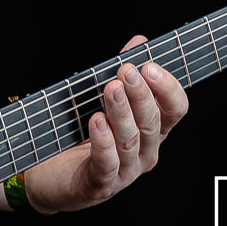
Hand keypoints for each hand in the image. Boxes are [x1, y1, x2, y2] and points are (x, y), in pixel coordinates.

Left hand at [20, 34, 187, 213]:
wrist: (52, 175)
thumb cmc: (83, 135)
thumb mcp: (104, 101)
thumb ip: (123, 74)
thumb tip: (139, 42)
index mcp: (152, 130)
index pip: (174, 109)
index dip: (167, 88)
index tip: (150, 65)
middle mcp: (145, 152)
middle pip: (152, 122)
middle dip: (140, 94)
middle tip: (126, 71)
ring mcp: (126, 171)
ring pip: (131, 141)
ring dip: (121, 112)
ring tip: (110, 89)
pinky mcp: (101, 184)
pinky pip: (107, 163)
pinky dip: (103, 141)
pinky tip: (96, 121)